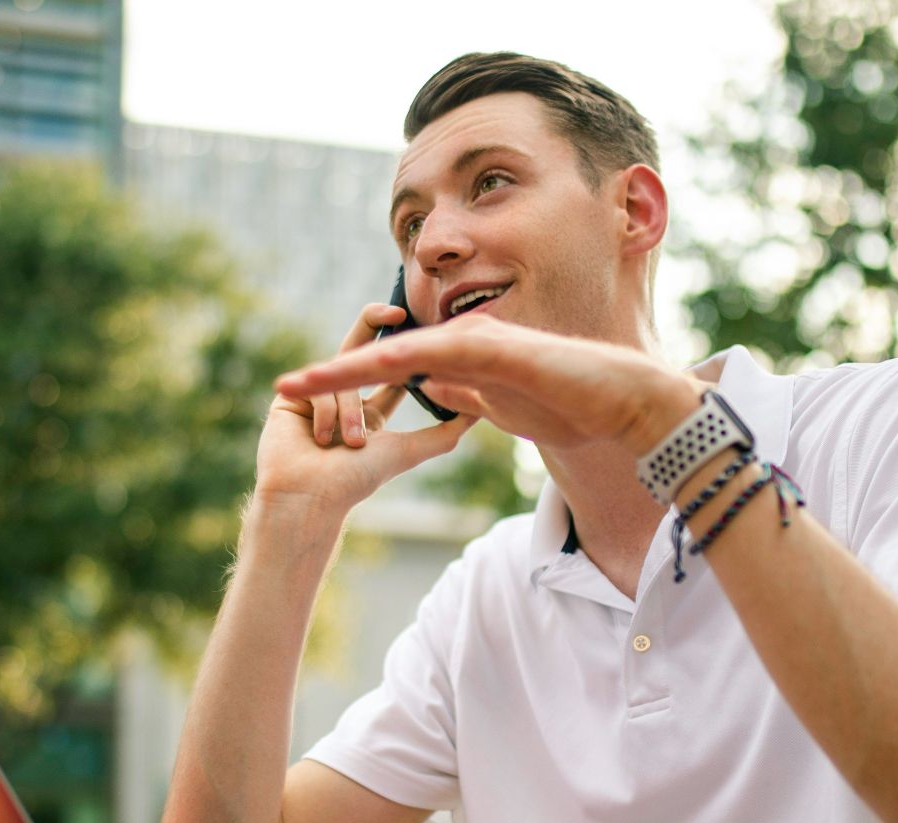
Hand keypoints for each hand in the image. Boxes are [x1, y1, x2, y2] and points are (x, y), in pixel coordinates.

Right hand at [253, 304, 478, 515]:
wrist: (311, 497)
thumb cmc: (357, 480)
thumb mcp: (409, 451)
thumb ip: (443, 432)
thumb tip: (478, 413)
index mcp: (369, 413)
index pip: (389, 372)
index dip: (405, 351)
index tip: (421, 331)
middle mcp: (341, 399)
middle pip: (358, 346)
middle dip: (374, 322)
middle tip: (397, 310)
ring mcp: (314, 396)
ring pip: (344, 378)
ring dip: (352, 414)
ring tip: (352, 445)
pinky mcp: (291, 397)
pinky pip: (319, 388)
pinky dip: (327, 415)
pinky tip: (321, 441)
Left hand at [273, 317, 702, 455]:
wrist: (615, 397)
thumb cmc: (565, 402)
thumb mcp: (498, 406)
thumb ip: (465, 393)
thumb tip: (432, 389)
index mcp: (458, 360)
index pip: (389, 372)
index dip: (346, 384)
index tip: (305, 397)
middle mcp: (459, 343)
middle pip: (382, 358)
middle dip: (332, 375)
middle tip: (282, 388)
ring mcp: (476, 341)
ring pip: (399, 353)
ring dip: (350, 369)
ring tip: (305, 384)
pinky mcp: (495, 348)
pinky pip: (440, 355)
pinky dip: (404, 361)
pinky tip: (370, 369)